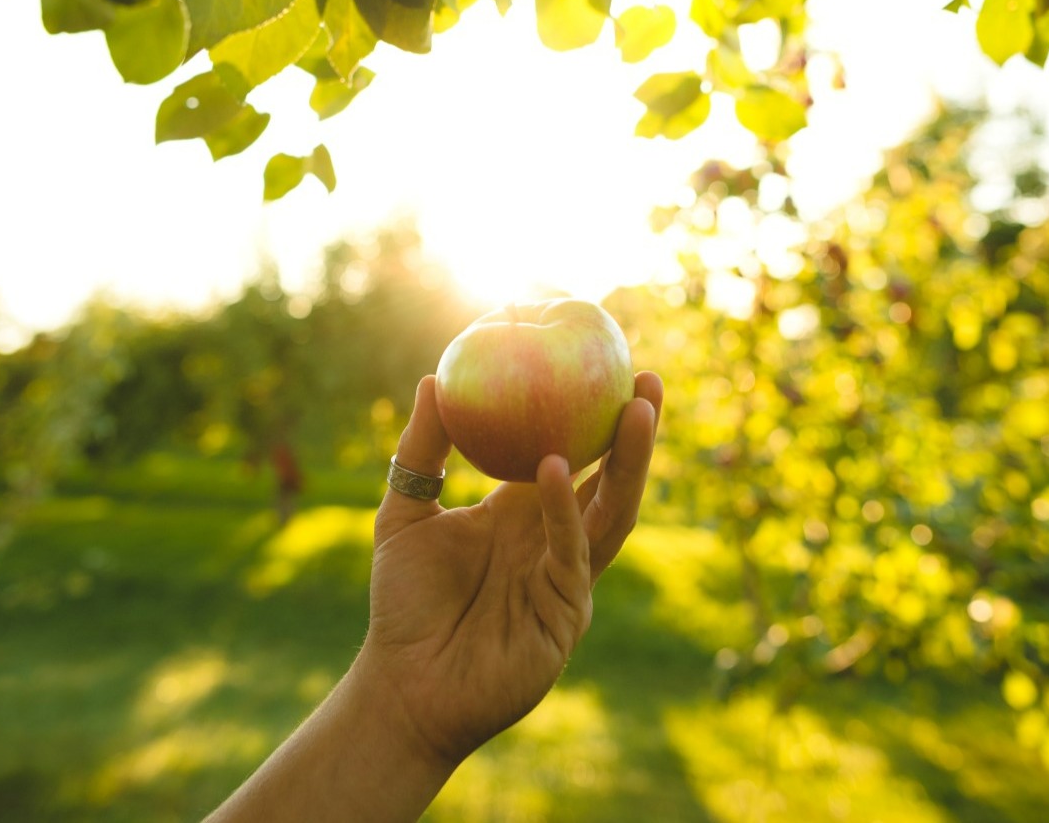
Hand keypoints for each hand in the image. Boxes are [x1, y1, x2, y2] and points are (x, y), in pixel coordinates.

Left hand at [357, 370, 663, 765]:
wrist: (401, 684)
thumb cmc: (403, 604)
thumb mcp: (405, 514)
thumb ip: (420, 452)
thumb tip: (432, 378)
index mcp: (523, 514)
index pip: (571, 457)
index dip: (591, 416)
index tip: (602, 364)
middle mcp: (554, 541)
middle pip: (609, 479)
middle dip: (634, 431)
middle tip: (646, 378)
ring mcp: (567, 578)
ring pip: (612, 513)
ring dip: (628, 463)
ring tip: (636, 409)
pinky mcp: (566, 615)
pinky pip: (570, 555)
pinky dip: (564, 512)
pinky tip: (551, 470)